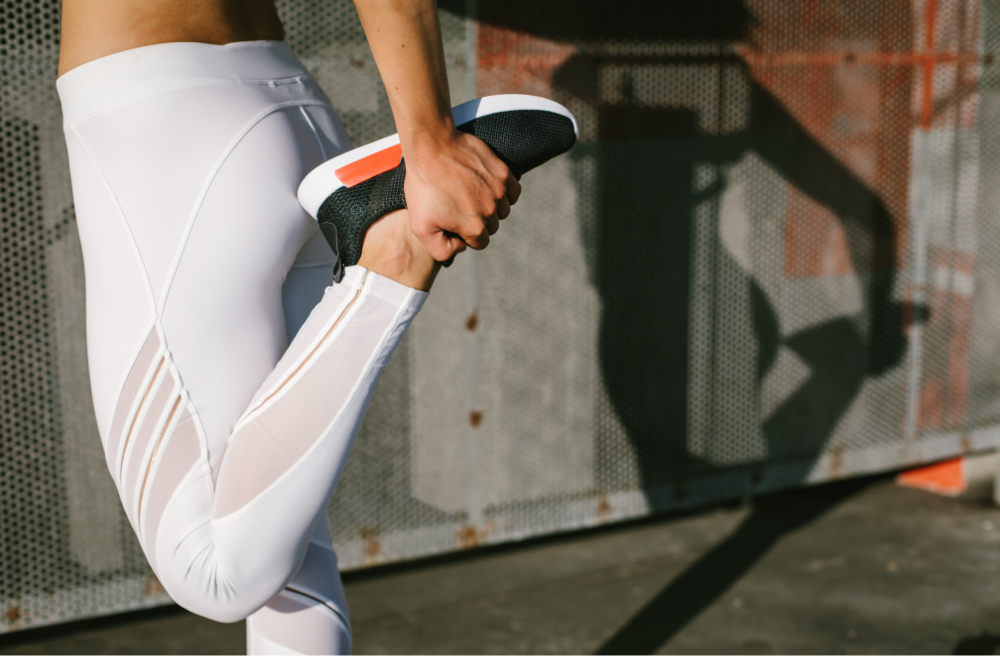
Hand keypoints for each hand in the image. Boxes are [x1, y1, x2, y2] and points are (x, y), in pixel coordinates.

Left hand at [404, 130, 521, 261]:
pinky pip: (513, 192)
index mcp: (474, 227)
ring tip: (470, 195)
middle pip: (492, 227)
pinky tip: (488, 188)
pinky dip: (505, 193)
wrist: (431, 147)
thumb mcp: (421, 227)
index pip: (479, 243)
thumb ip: (442, 249)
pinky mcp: (503, 172)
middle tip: (459, 206)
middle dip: (477, 221)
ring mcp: (499, 191)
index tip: (453, 221)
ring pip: (502, 210)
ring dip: (490, 207)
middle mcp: (491, 211)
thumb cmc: (424, 186)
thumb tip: (461, 247)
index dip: (465, 235)